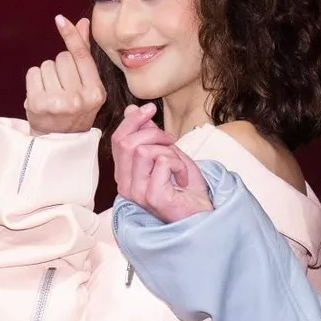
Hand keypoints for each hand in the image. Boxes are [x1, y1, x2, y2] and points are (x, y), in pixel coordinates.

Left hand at [25, 15, 105, 134]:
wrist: (60, 141)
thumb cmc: (76, 110)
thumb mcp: (88, 86)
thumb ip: (85, 55)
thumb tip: (82, 22)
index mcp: (95, 92)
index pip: (81, 56)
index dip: (71, 36)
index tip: (60, 20)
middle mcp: (78, 98)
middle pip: (62, 58)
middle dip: (60, 67)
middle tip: (63, 86)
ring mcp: (58, 102)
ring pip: (47, 65)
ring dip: (47, 74)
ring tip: (53, 92)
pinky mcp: (38, 104)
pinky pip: (33, 73)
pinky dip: (35, 80)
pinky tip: (42, 94)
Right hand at [112, 105, 213, 222]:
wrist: (202, 212)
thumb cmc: (185, 187)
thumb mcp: (166, 153)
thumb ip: (148, 136)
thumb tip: (131, 110)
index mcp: (126, 174)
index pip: (118, 140)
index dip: (133, 120)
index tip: (150, 108)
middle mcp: (126, 185)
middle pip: (126, 143)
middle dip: (153, 133)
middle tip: (171, 142)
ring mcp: (137, 193)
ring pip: (143, 150)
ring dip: (168, 151)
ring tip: (178, 164)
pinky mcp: (152, 197)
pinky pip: (162, 162)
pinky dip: (178, 164)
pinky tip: (182, 178)